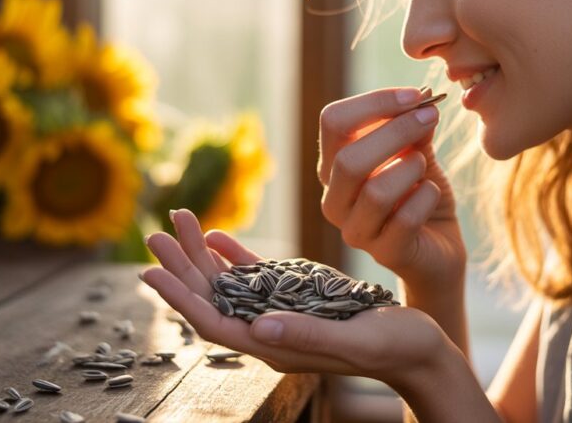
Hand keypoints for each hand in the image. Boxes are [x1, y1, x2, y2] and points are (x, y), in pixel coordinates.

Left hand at [140, 209, 451, 387]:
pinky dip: (235, 257)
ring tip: (180, 221)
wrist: (421, 350)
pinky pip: (256, 278)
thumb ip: (305, 333)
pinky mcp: (299, 300)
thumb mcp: (353, 339)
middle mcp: (272, 331)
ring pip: (229, 285)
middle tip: (156, 231)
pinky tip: (218, 237)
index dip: (180, 298)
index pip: (214, 322)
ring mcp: (283, 315)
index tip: (150, 270)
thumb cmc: (394, 348)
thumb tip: (257, 326)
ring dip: (202, 256)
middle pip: (213, 299)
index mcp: (277, 346)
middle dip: (182, 266)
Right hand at [318, 87, 466, 290]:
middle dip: (396, 132)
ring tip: (425, 167)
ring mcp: (356, 231)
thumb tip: (419, 101)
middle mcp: (335, 200)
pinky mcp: (386, 253)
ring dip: (410, 168)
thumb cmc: (419, 193)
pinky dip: (426, 197)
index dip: (375, 102)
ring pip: (375, 192)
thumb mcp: (417, 153)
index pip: (333, 122)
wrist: (439, 247)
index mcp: (333, 167)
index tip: (416, 96)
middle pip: (348, 159)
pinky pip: (405, 219)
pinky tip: (432, 193)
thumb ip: (413, 129)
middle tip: (431, 117)